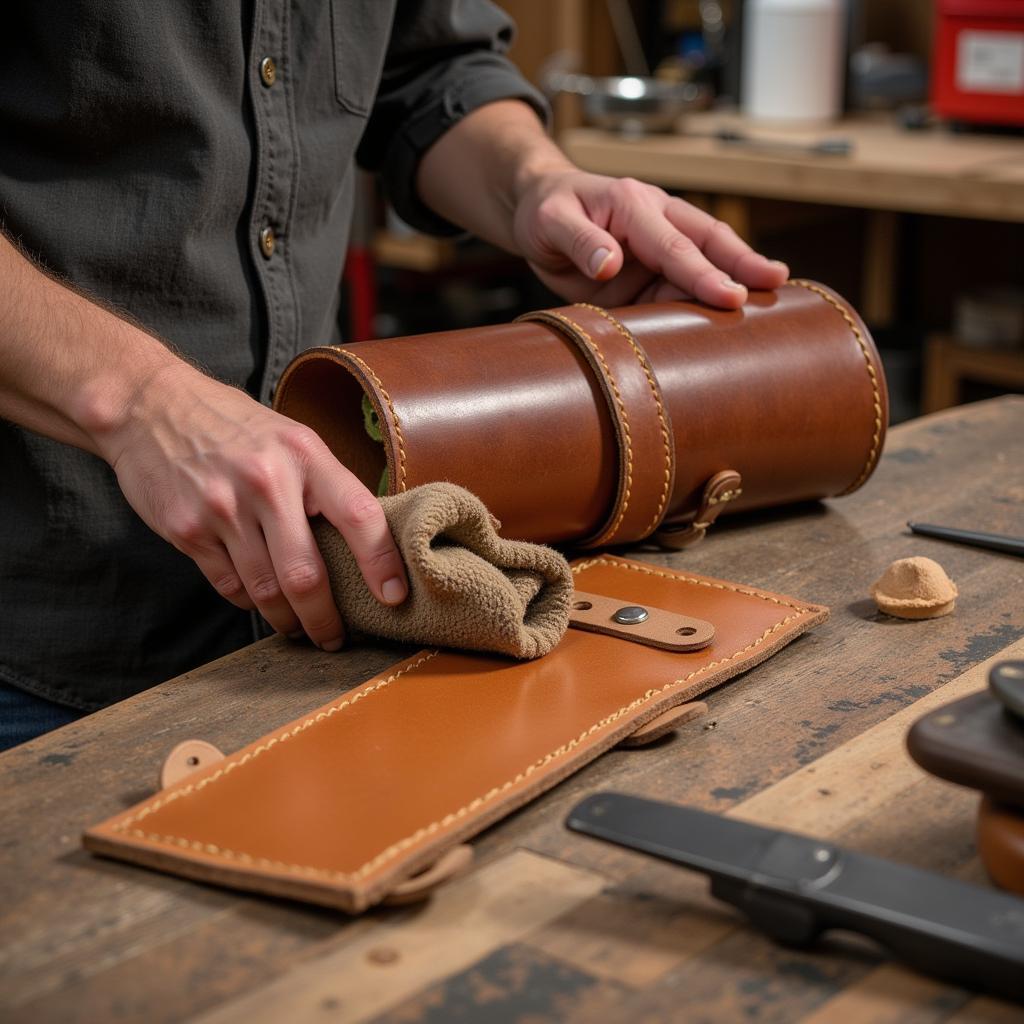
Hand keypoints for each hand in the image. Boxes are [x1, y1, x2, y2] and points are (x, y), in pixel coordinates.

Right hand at [100, 363, 407, 649]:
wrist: (150, 406)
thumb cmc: (233, 425)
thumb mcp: (291, 439)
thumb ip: (325, 483)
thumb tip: (368, 539)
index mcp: (305, 456)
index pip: (360, 516)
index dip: (383, 562)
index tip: (395, 596)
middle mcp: (267, 482)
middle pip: (306, 574)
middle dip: (325, 619)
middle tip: (334, 638)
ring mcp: (223, 509)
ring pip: (267, 590)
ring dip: (288, 621)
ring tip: (299, 630)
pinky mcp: (187, 530)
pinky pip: (229, 586)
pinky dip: (249, 602)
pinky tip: (259, 602)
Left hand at [512, 169, 788, 307]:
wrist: (538, 212)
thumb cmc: (545, 210)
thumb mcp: (550, 221)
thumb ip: (579, 240)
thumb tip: (610, 263)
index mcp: (634, 205)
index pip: (673, 244)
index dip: (703, 272)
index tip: (730, 295)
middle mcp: (655, 221)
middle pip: (708, 242)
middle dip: (743, 263)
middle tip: (777, 282)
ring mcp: (657, 247)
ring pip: (704, 262)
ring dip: (735, 280)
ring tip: (769, 301)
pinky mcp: (652, 273)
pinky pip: (681, 289)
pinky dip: (706, 302)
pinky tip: (730, 317)